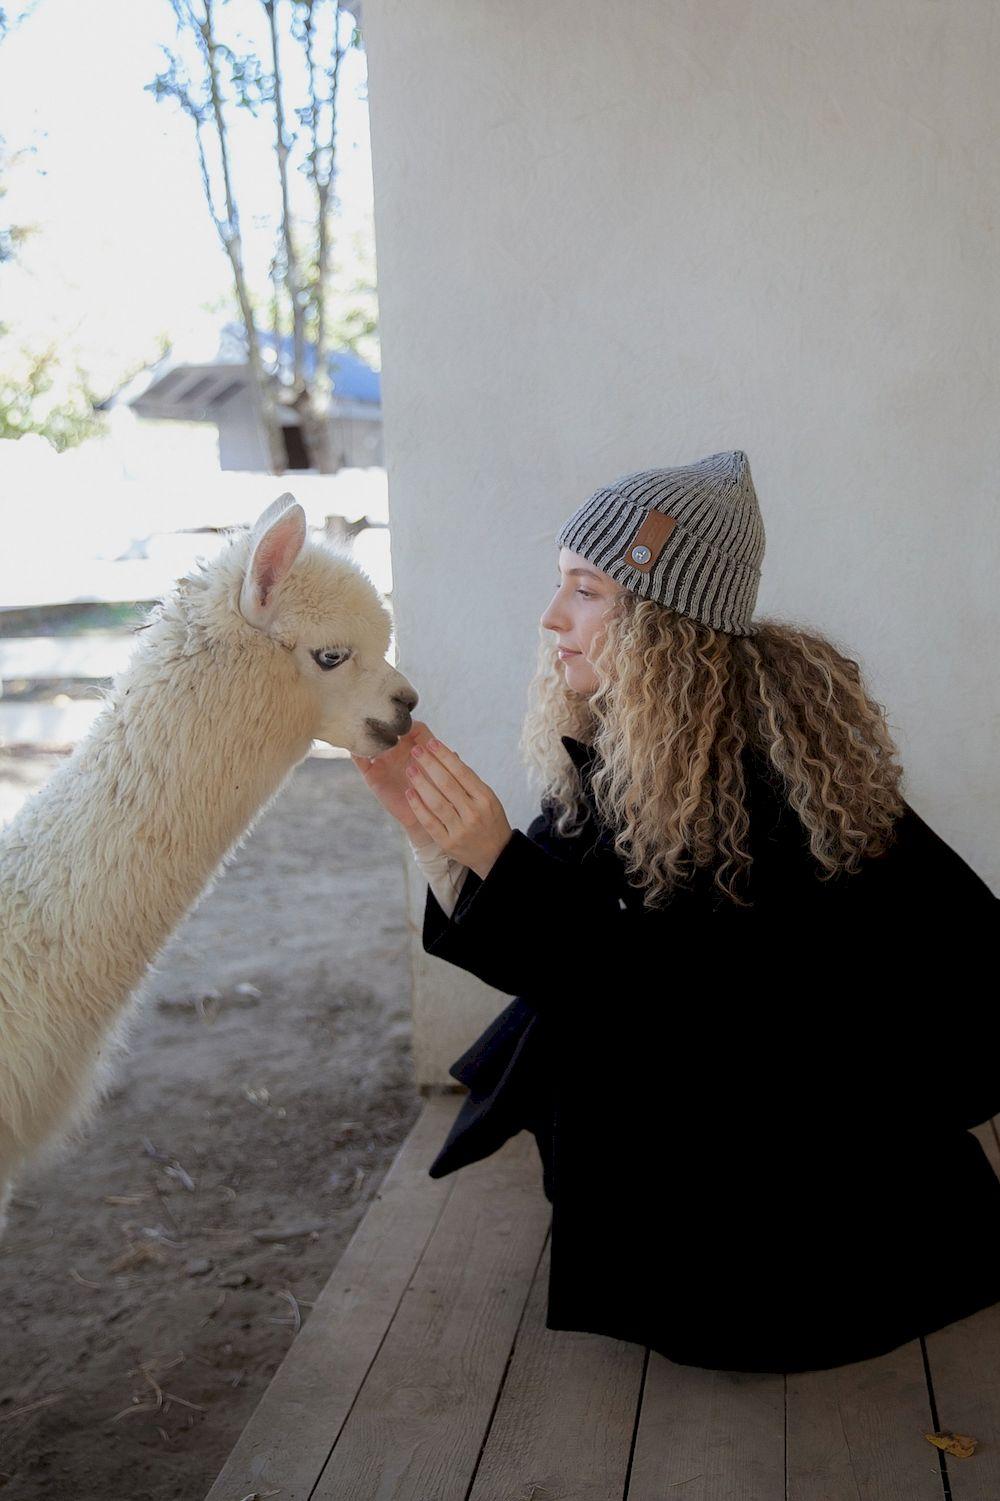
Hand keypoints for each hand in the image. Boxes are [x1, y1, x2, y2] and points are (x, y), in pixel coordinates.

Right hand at [350, 719, 439, 846]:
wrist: (422, 819)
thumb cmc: (436, 796)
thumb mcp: (443, 780)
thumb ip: (448, 765)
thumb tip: (454, 753)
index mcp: (419, 747)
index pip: (415, 728)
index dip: (412, 725)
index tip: (407, 726)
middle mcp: (400, 751)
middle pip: (391, 730)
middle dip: (386, 725)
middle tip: (382, 722)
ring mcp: (385, 762)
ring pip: (374, 743)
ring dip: (370, 736)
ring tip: (367, 732)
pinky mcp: (372, 776)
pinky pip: (361, 761)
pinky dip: (356, 752)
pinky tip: (354, 747)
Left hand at [404, 736, 513, 879]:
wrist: (496, 854)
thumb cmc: (490, 820)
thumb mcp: (488, 798)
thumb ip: (469, 780)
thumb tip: (449, 756)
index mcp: (485, 798)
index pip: (462, 772)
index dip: (445, 756)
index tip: (431, 743)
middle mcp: (474, 812)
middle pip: (447, 784)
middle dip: (429, 764)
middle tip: (416, 751)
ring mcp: (460, 829)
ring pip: (436, 802)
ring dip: (420, 783)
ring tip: (410, 769)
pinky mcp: (448, 843)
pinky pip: (429, 822)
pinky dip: (418, 806)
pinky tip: (409, 793)